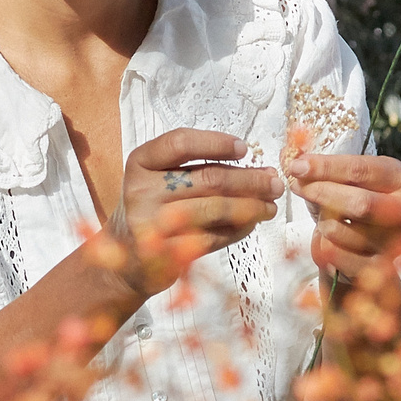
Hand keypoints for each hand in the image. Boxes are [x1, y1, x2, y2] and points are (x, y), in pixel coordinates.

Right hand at [107, 129, 280, 299]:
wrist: (126, 257)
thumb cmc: (153, 210)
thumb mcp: (160, 180)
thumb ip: (198, 169)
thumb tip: (259, 169)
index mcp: (140, 163)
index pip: (180, 143)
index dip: (216, 143)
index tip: (245, 149)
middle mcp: (141, 191)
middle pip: (207, 178)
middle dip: (249, 179)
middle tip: (274, 182)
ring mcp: (152, 224)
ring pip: (216, 209)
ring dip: (252, 206)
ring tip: (270, 205)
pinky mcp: (167, 253)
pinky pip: (214, 237)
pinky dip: (239, 229)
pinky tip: (252, 223)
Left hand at [284, 150, 400, 279]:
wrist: (361, 250)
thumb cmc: (348, 208)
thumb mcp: (340, 182)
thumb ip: (320, 169)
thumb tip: (294, 160)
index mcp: (398, 179)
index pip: (360, 170)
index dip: (325, 167)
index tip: (297, 166)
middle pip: (359, 203)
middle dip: (321, 192)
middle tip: (297, 186)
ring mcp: (394, 241)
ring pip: (344, 231)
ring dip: (322, 223)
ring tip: (320, 219)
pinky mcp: (379, 267)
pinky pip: (339, 256)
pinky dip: (323, 246)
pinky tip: (323, 240)